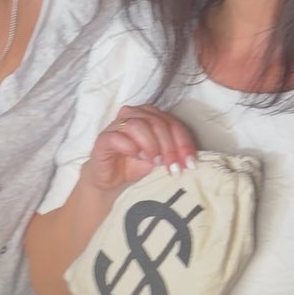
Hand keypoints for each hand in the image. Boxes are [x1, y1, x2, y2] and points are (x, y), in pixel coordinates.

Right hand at [84, 106, 198, 194]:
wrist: (112, 180)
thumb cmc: (137, 165)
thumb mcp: (162, 158)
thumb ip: (174, 152)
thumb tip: (190, 159)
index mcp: (150, 115)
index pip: (172, 123)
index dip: (184, 143)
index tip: (190, 163)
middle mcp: (133, 114)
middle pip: (157, 123)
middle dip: (169, 147)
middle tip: (173, 167)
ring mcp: (116, 125)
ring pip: (138, 125)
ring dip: (150, 145)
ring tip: (154, 162)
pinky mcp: (103, 138)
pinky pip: (117, 137)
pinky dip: (130, 147)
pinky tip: (136, 157)